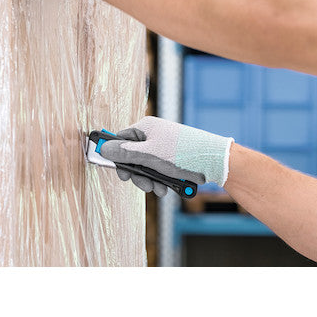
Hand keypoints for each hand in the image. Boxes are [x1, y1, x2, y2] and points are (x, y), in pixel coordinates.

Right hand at [100, 116, 233, 196]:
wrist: (213, 161)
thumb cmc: (182, 153)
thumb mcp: (149, 155)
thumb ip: (125, 152)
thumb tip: (103, 147)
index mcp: (145, 127)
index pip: (121, 139)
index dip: (116, 156)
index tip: (117, 171)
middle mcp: (153, 135)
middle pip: (133, 156)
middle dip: (136, 173)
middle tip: (142, 185)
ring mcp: (163, 147)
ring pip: (146, 166)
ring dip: (149, 180)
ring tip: (157, 189)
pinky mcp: (172, 158)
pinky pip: (158, 170)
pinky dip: (160, 180)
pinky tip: (165, 188)